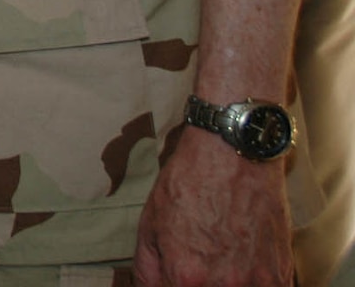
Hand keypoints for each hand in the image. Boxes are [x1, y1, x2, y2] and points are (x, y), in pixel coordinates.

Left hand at [133, 127, 291, 284]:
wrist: (233, 155)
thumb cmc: (188, 184)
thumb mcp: (150, 224)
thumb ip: (147, 270)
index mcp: (185, 277)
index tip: (173, 278)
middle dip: (195, 283)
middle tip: (195, 266)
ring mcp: (258, 283)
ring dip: (226, 285)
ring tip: (220, 264)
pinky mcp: (282, 275)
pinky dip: (251, 285)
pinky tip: (240, 267)